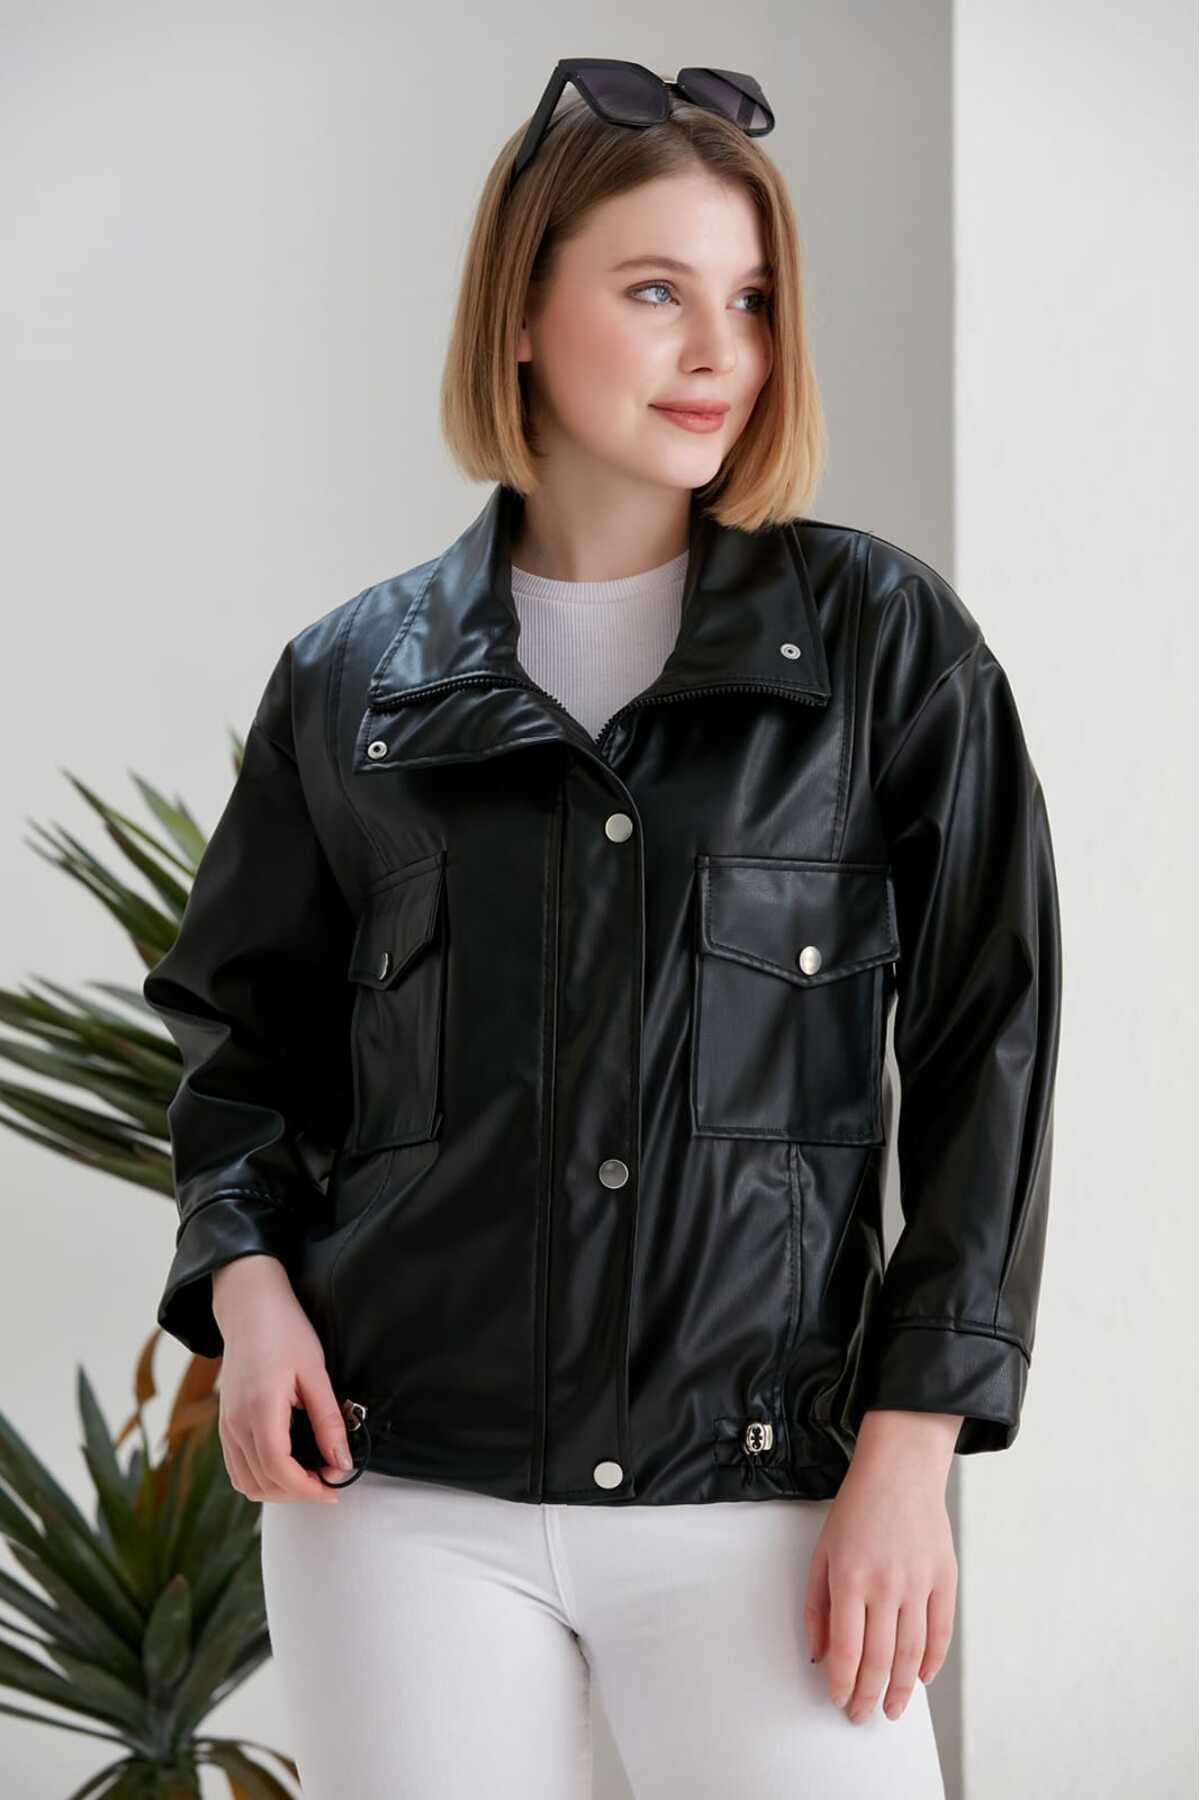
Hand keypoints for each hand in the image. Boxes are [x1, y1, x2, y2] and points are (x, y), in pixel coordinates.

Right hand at [211, 1255, 355, 1505]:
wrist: (249, 1308)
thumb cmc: (285, 1331)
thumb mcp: (315, 1372)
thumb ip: (328, 1420)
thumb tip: (341, 1462)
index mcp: (259, 1408)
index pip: (279, 1469)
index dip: (308, 1489)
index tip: (334, 1489)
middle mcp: (235, 1424)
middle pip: (263, 1483)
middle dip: (299, 1493)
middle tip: (330, 1479)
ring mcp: (226, 1427)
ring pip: (248, 1483)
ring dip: (280, 1490)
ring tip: (312, 1476)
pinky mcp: (225, 1426)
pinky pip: (238, 1470)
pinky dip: (263, 1479)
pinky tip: (289, 1468)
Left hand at [803, 1411, 958, 1722]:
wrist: (901, 1469)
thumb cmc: (857, 1507)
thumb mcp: (822, 1552)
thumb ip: (818, 1606)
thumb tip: (820, 1655)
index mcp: (850, 1578)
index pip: (847, 1650)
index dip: (843, 1683)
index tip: (839, 1700)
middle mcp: (886, 1585)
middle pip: (880, 1660)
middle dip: (868, 1696)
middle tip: (863, 1715)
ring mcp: (919, 1583)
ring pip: (912, 1655)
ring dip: (902, 1690)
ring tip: (892, 1709)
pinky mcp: (945, 1579)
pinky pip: (941, 1633)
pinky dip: (932, 1662)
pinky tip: (922, 1679)